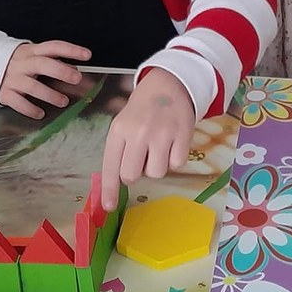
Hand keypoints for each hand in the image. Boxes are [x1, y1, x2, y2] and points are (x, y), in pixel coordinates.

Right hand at [0, 41, 87, 118]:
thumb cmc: (16, 62)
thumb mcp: (33, 56)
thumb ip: (52, 61)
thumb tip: (74, 70)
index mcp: (32, 51)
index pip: (54, 46)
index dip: (71, 50)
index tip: (87, 55)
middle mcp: (22, 63)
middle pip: (42, 64)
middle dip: (61, 71)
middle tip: (76, 79)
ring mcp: (12, 78)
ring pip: (32, 86)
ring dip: (49, 94)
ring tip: (63, 102)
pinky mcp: (4, 92)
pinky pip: (18, 102)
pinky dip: (30, 109)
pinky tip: (40, 113)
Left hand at [101, 68, 195, 210]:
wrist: (169, 84)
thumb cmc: (142, 110)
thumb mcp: (123, 125)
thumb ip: (119, 151)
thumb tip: (117, 184)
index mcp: (118, 131)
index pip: (110, 167)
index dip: (109, 190)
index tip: (108, 207)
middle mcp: (138, 133)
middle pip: (131, 175)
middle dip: (136, 172)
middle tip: (141, 157)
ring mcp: (161, 134)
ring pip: (156, 172)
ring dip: (157, 165)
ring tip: (158, 147)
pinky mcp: (182, 135)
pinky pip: (177, 164)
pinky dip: (174, 158)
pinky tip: (172, 143)